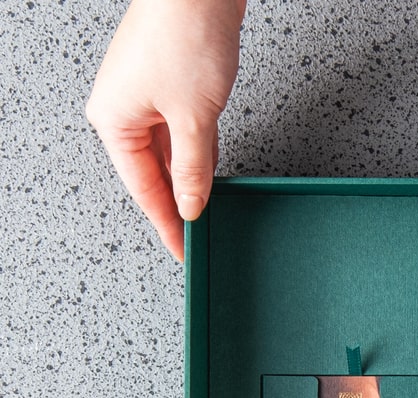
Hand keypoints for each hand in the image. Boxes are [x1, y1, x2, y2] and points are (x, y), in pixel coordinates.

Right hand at [87, 0, 245, 260]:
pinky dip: (197, 154)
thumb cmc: (185, 35)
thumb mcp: (195, 120)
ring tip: (207, 213)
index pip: (143, 190)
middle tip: (198, 239)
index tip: (183, 250)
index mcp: (114, 120)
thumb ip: (193, 171)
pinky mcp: (169, 83)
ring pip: (171, 154)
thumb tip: (191, 204)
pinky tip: (211, 174)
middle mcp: (123, 108)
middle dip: (177, 204)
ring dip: (190, 180)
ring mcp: (146, 95)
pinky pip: (183, 132)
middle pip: (154, 173)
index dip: (166, 225)